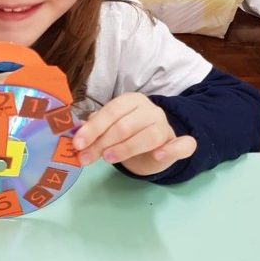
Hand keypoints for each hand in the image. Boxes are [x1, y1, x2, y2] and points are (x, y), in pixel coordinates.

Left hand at [72, 93, 195, 176]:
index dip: (93, 128)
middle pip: (125, 126)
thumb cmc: (127, 134)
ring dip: (127, 148)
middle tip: (86, 158)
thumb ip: (95, 130)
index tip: (77, 144)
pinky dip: (171, 150)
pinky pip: (183, 145)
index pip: (110, 112)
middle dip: (102, 143)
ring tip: (108, 159)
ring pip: (149, 136)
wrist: (155, 147)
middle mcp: (150, 110)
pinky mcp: (179, 143)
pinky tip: (157, 156)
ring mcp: (166, 126)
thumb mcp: (109, 129)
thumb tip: (77, 136)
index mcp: (130, 101)